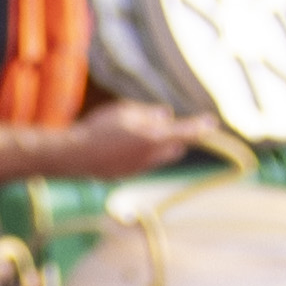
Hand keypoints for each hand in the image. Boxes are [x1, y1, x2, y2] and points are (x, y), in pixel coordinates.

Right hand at [50, 98, 212, 179]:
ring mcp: (140, 168)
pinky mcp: (128, 175)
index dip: (200, 127)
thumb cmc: (100, 128)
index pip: (186, 132)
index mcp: (154, 138)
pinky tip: (116, 147)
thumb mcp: (126, 111)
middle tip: (156, 126)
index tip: (211, 123)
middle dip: (172, 137)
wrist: (74, 156)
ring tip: (130, 135)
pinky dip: (138, 154)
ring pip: (159, 156)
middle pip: (175, 147)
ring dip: (155, 146)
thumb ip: (150, 114)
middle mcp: (151, 156)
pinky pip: (142, 163)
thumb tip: (166, 117)